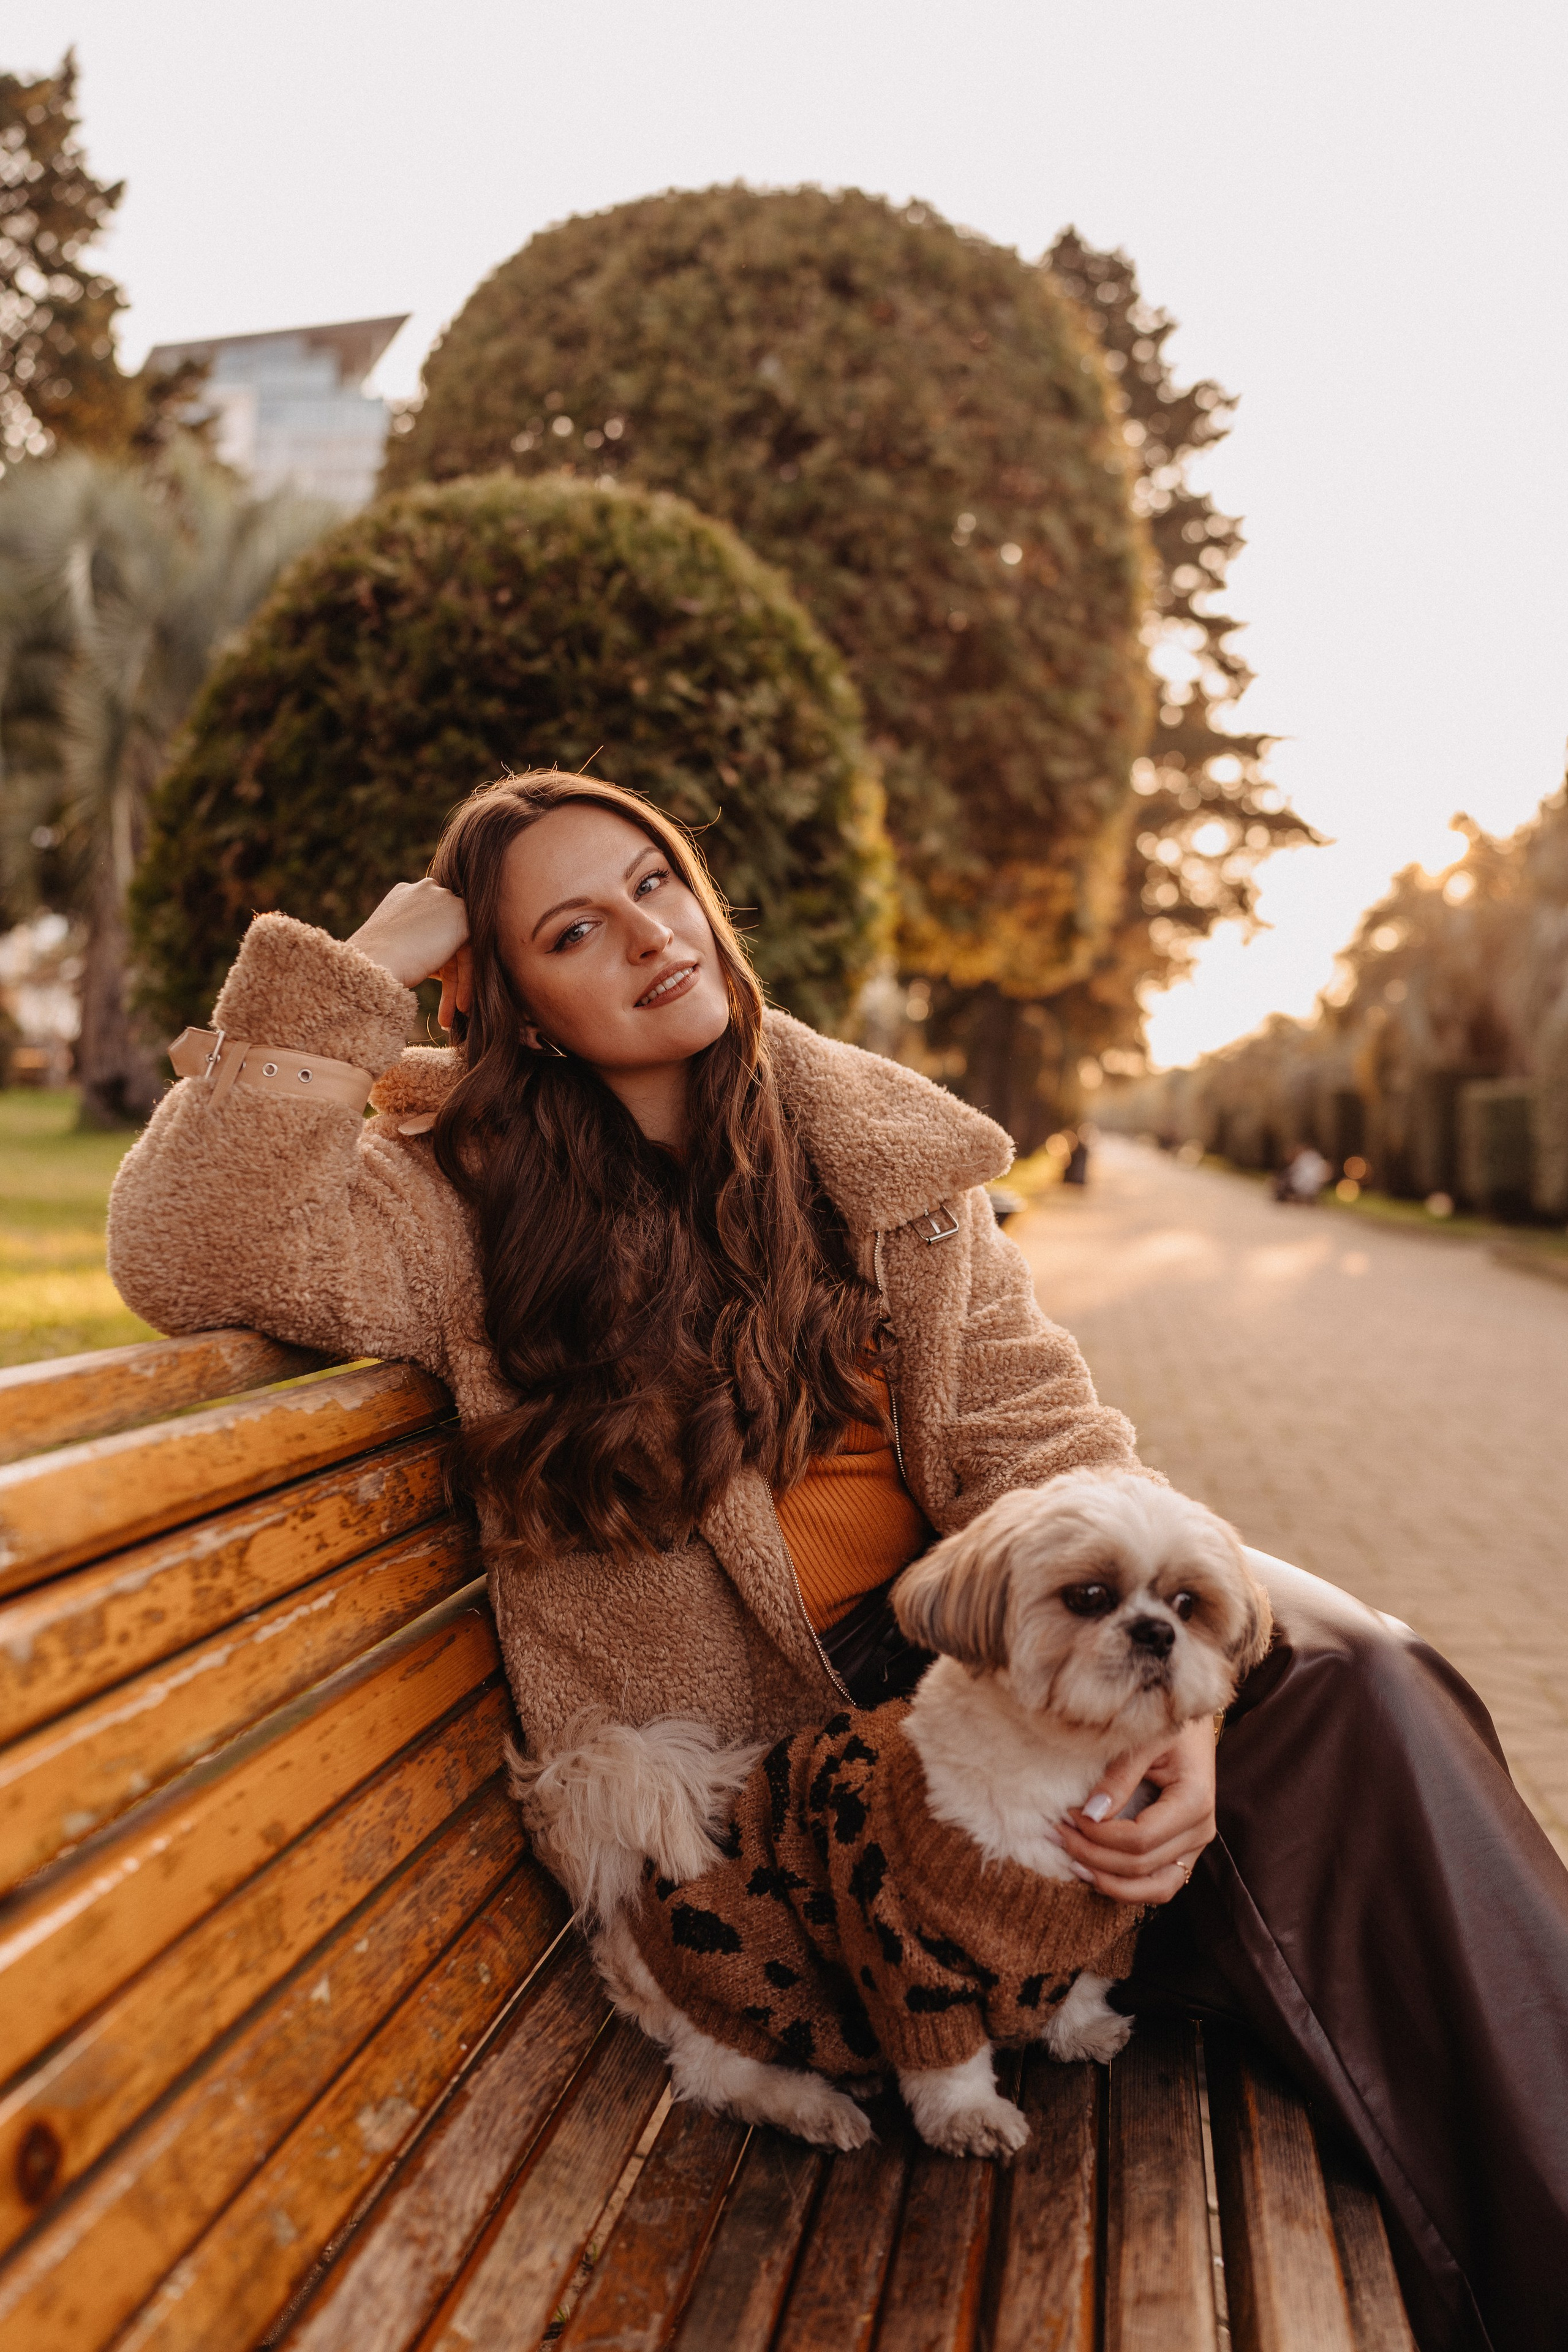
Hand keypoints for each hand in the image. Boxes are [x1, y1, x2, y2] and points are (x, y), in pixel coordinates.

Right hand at [348, 880, 471, 1028]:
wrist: (370, 965)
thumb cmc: (372, 965)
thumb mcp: (394, 945)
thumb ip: (417, 942)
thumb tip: (440, 965)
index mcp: (406, 893)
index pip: (431, 926)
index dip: (436, 960)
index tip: (432, 986)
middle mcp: (427, 889)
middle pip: (447, 937)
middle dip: (448, 975)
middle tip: (449, 1006)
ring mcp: (444, 899)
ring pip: (458, 948)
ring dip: (457, 985)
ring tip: (450, 1017)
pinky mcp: (460, 916)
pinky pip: (470, 953)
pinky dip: (466, 981)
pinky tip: (460, 1006)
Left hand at [1055, 1715, 1216, 1904]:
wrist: (1191, 1724)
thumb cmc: (1166, 1723)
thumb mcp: (1143, 1739)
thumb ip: (1119, 1776)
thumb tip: (1091, 1814)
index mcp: (1194, 1801)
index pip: (1140, 1839)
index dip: (1098, 1835)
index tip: (1068, 1814)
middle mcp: (1201, 1830)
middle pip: (1141, 1865)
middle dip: (1093, 1855)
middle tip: (1057, 1833)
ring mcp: (1195, 1845)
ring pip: (1154, 1889)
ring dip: (1110, 1882)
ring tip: (1073, 1863)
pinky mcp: (1185, 1851)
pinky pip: (1159, 1885)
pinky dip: (1127, 1887)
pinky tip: (1095, 1871)